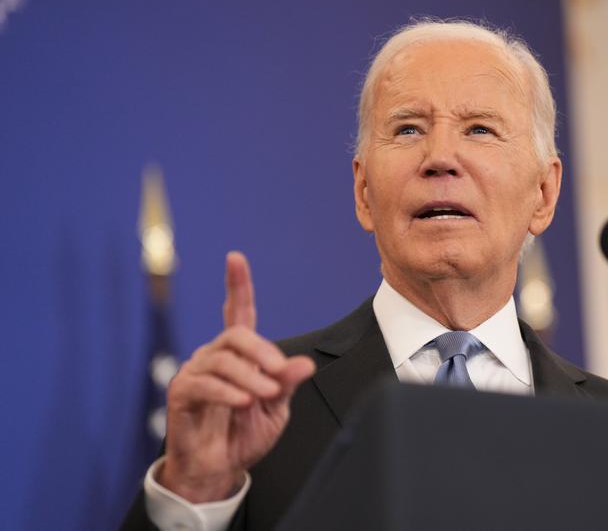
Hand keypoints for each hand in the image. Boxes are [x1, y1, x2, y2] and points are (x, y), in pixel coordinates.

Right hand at [158, 252, 314, 502]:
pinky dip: (226, 392)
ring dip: (249, 378)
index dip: (238, 285)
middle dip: (261, 352)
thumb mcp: (275, 409)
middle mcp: (215, 356)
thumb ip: (286, 383)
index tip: (236, 259)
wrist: (220, 468)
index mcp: (240, 355)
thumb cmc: (244, 434)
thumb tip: (305, 363)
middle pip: (236, 334)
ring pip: (223, 359)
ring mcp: (196, 372)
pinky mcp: (182, 393)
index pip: (239, 312)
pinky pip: (204, 383)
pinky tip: (241, 402)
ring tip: (264, 396)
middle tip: (278, 375)